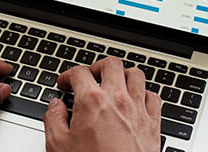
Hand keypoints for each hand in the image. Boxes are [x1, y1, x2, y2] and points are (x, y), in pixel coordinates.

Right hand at [43, 56, 161, 151]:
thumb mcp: (58, 146)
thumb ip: (53, 120)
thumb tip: (55, 106)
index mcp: (92, 101)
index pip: (79, 73)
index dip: (68, 75)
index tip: (65, 83)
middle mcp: (118, 99)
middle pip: (111, 64)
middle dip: (97, 67)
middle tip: (90, 77)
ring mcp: (138, 109)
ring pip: (136, 74)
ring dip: (123, 75)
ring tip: (114, 83)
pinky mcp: (153, 123)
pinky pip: (153, 96)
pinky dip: (144, 93)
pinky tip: (136, 100)